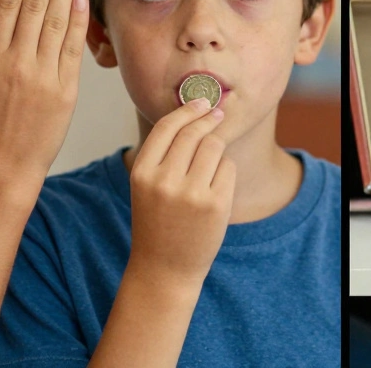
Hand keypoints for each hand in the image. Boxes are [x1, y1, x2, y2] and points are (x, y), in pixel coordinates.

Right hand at [129, 99, 235, 282]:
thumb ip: (165, 153)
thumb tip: (197, 112)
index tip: (202, 102)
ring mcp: (191, 193)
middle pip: (194, 132)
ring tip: (210, 166)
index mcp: (141, 173)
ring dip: (217, 149)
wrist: (164, 268)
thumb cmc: (158, 221)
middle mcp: (164, 180)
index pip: (167, 126)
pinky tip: (216, 188)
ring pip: (214, 147)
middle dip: (208, 119)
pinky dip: (226, 172)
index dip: (187, 110)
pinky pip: (228, 168)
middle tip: (218, 113)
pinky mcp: (216, 205)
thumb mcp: (147, 185)